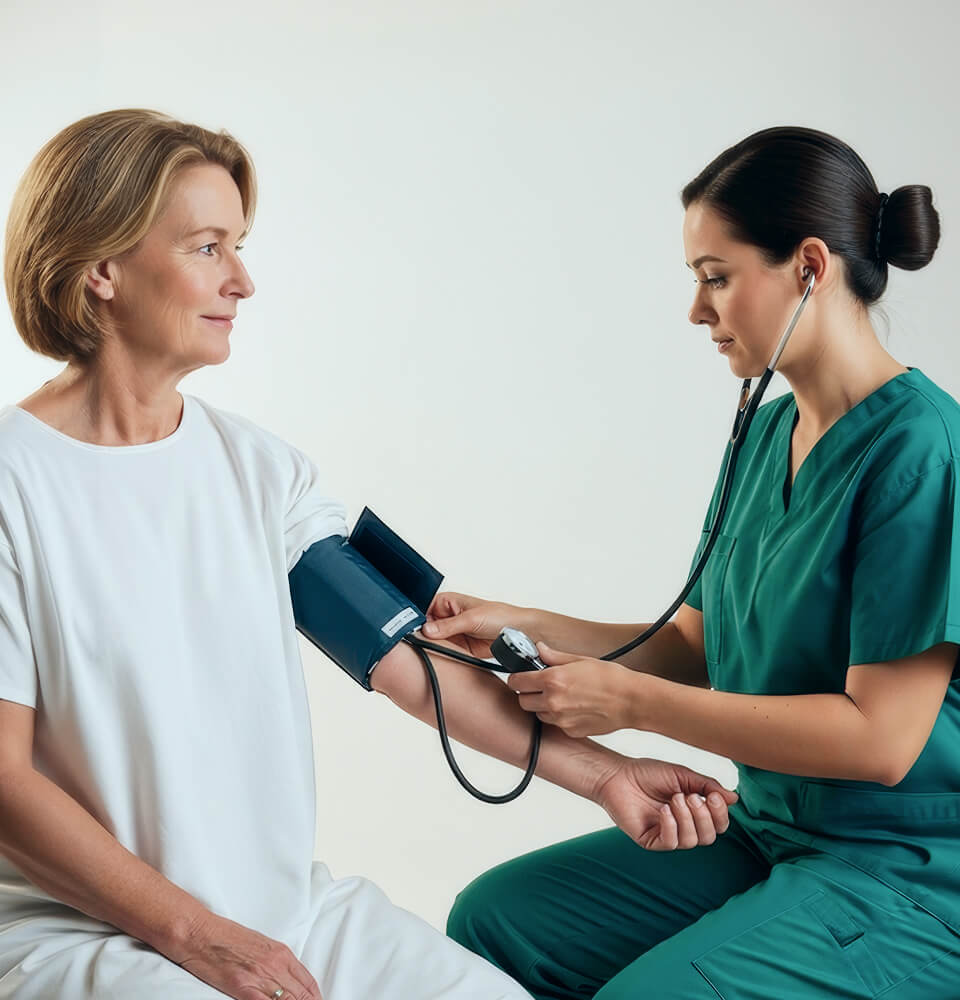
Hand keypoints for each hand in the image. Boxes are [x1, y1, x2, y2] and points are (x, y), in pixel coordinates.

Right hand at [171, 913, 322, 999]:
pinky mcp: (243, 986)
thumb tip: (287, 979)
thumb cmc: (226, 936)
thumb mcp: (259, 945)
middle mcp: (275, 964)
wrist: (200, 931)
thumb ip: (275, 961)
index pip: (308, 982)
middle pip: (301, 995)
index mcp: (281, 953)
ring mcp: (259, 976)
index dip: (315, 997)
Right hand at [421, 591, 531, 659]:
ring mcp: (455, 633)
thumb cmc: (501, 616)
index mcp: (449, 602)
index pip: (425, 610)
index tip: (412, 631)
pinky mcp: (461, 647)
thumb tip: (428, 630)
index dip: (417, 620)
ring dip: (433, 647)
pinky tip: (441, 657)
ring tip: (431, 650)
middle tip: (419, 644)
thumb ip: (449, 626)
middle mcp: (450, 617)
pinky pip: (446, 652)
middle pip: (427, 628)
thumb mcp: (472, 619)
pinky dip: (443, 655)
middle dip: (424, 636)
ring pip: (435, 641)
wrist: (520, 633)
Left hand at [506, 642, 638, 736]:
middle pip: (522, 701)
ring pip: (538, 714)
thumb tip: (539, 649)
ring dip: (542, 707)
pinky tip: (574, 708)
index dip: (517, 678)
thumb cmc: (611, 678)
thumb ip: (554, 656)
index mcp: (553, 680)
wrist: (632, 701)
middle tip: (540, 686)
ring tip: (561, 697)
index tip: (521, 676)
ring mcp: (561, 719)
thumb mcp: (580, 660)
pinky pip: (555, 725)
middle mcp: (553, 702)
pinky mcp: (570, 732)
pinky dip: (559, 718)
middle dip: (528, 693)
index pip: (516, 682)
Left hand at [594, 756, 738, 850]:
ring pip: (691, 841)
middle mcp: (682, 827)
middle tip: (690, 797)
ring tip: (675, 799)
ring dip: (687, 819)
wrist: (618, 775)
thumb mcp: (682, 776)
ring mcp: (666, 835)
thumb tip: (734, 798)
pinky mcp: (650, 841)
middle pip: (709, 837)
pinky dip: (671, 826)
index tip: (712, 797)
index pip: (718, 824)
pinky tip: (663, 810)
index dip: (720, 814)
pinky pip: (670, 843)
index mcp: (693, 813)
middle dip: (704, 817)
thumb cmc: (649, 774)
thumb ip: (707, 786)